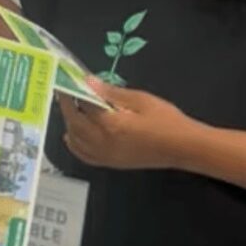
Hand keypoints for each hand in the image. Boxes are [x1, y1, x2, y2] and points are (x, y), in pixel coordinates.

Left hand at [59, 86, 201, 172]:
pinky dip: (74, 145)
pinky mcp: (111, 164)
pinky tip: (72, 135)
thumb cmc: (166, 120)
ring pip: (76, 141)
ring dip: (69, 124)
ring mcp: (105, 156)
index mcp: (110, 124)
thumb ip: (112, 92)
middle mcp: (102, 143)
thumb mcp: (141, 100)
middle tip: (63, 93)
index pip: (82, 106)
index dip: (71, 92)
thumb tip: (88, 82)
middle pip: (74, 124)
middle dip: (66, 107)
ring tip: (70, 109)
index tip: (64, 81)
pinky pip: (84, 155)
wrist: (183, 147)